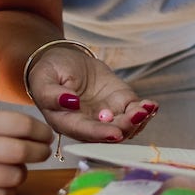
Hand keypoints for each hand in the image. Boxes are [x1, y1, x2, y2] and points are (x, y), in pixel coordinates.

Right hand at [0, 110, 54, 194]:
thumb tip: (35, 135)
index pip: (21, 124)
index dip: (40, 130)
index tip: (45, 135)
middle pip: (21, 152)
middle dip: (40, 153)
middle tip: (42, 152)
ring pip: (14, 176)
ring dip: (23, 173)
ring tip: (17, 168)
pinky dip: (9, 191)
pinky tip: (4, 184)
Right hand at [25, 43, 157, 144]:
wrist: (64, 60)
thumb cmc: (50, 71)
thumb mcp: (43, 78)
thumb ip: (50, 94)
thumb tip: (69, 102)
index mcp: (66, 122)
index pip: (84, 131)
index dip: (100, 134)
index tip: (115, 133)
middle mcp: (88, 124)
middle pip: (109, 133)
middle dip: (124, 126)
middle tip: (136, 116)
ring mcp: (106, 115)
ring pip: (125, 125)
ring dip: (137, 120)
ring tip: (145, 109)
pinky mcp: (120, 103)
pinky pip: (134, 111)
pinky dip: (144, 110)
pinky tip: (151, 106)